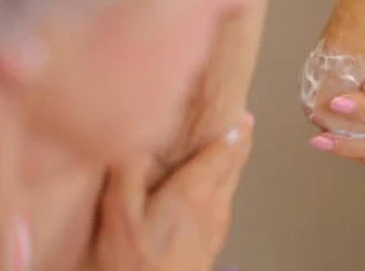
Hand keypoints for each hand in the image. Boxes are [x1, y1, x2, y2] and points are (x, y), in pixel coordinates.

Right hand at [86, 115, 253, 270]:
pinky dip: (225, 182)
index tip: (241, 109)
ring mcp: (216, 225)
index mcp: (194, 190)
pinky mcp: (211, 242)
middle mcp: (214, 204)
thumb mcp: (119, 215)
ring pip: (231, 183)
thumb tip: (136, 142)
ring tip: (234, 143)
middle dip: (240, 140)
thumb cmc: (133, 265)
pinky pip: (223, 201)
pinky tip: (213, 185)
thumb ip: (127, 174)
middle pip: (234, 164)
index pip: (223, 150)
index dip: (233, 128)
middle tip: (246, 119)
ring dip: (234, 161)